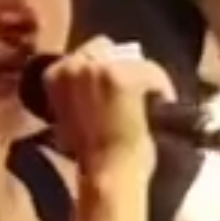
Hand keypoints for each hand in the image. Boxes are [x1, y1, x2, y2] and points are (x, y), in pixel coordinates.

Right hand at [43, 38, 175, 176]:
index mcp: (53, 76)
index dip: (100, 71)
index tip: (114, 87)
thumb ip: (76, 95)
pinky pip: (152, 70)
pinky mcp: (124, 76)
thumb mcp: (69, 120)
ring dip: (141, 75)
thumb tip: (96, 84)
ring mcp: (99, 68)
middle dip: (118, 66)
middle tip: (134, 89)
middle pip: (102, 47)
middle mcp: (73, 65)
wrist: (108, 173)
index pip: (81, 55)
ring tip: (151, 97)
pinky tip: (165, 102)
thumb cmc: (90, 158)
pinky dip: (162, 86)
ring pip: (129, 57)